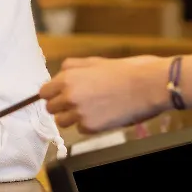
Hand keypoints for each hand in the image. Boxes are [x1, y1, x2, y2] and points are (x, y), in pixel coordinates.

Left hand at [40, 56, 168, 133]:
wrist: (147, 86)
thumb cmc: (125, 71)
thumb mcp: (95, 61)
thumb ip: (73, 66)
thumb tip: (59, 72)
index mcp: (68, 79)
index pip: (43, 92)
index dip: (52, 94)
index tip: (59, 95)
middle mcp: (69, 97)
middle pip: (50, 109)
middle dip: (61, 106)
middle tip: (77, 103)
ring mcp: (79, 113)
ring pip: (62, 122)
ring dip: (72, 118)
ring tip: (89, 110)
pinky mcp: (91, 128)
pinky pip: (80, 130)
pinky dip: (88, 125)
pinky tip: (102, 115)